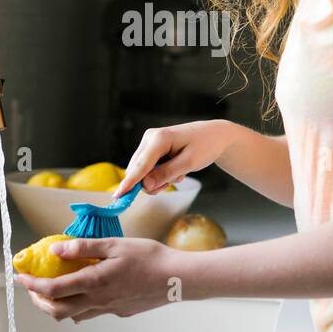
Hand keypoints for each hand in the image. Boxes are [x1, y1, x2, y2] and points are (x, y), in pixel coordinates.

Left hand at [16, 236, 177, 322]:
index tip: (20, 277)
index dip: (32, 285)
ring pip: (74, 315)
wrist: (178, 279)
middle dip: (39, 301)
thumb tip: (55, 250)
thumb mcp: (115, 244)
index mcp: (94, 283)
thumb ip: (83, 247)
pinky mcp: (120, 312)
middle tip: (32, 288)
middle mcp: (98, 301)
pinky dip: (80, 305)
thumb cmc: (149, 257)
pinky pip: (93, 313)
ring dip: (58, 306)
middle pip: (57, 311)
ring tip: (54, 290)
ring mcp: (109, 310)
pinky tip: (86, 291)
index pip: (52, 290)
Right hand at [111, 120, 230, 198]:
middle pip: (138, 169)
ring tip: (179, 173)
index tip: (118, 196)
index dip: (130, 183)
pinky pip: (148, 168)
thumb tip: (145, 186)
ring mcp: (149, 141)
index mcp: (159, 138)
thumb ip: (166, 174)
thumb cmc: (205, 146)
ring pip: (142, 170)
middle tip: (176, 179)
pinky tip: (176, 169)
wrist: (214, 135)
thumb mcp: (189, 163)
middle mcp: (150, 137)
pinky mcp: (151, 147)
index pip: (141, 165)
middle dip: (153, 182)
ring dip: (159, 179)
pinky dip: (160, 174)